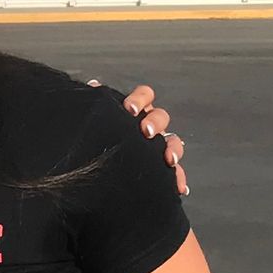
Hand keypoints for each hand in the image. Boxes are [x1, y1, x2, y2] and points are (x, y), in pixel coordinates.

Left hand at [96, 78, 187, 196]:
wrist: (94, 177)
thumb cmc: (94, 144)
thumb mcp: (93, 125)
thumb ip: (95, 107)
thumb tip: (93, 86)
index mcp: (133, 113)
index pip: (144, 96)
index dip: (139, 99)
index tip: (129, 109)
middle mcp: (147, 126)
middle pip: (160, 117)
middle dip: (155, 122)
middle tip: (145, 131)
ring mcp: (156, 147)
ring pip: (172, 141)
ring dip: (173, 148)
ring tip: (169, 160)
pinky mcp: (160, 168)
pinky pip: (175, 172)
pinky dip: (178, 178)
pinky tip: (179, 187)